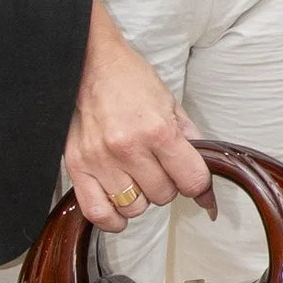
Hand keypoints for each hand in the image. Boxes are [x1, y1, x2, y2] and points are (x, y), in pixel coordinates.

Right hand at [61, 0, 215, 226]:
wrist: (89, 63)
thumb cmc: (130, 81)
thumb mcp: (170, 104)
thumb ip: (190, 141)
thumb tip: (205, 183)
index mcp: (157, 130)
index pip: (192, 181)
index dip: (200, 187)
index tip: (197, 186)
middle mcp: (128, 148)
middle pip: (164, 196)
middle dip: (168, 184)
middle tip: (159, 166)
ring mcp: (100, 160)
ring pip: (134, 207)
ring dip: (141, 196)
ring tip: (136, 176)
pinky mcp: (77, 166)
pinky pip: (98, 212)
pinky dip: (113, 218)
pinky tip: (119, 207)